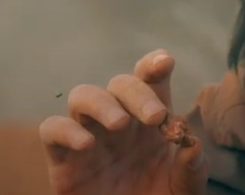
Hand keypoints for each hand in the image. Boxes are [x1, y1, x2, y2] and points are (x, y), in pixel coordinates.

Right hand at [39, 49, 207, 194]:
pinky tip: (86, 144)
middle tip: (155, 117)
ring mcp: (90, 135)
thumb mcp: (184, 186)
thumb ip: (191, 166)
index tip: (164, 62)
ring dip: (101, 103)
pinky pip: (52, 129)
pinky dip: (65, 130)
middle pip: (120, 83)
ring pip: (83, 95)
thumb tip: (192, 144)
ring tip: (119, 124)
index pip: (151, 79)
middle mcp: (120, 120)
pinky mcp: (63, 159)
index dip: (154, 64)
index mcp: (151, 119)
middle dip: (138, 92)